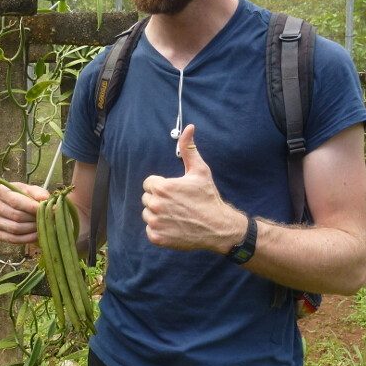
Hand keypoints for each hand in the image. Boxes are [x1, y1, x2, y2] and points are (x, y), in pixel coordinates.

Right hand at [0, 182, 48, 244]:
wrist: (19, 207)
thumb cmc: (26, 197)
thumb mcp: (33, 191)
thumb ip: (39, 193)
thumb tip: (44, 199)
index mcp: (0, 191)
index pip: (16, 201)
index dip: (32, 207)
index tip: (47, 210)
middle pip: (16, 216)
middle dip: (33, 219)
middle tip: (46, 219)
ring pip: (15, 228)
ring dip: (31, 229)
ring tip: (42, 226)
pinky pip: (12, 239)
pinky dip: (27, 239)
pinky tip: (37, 235)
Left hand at [141, 125, 245, 252]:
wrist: (218, 227)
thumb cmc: (208, 198)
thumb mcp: (200, 171)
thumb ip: (189, 149)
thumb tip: (189, 128)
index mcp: (161, 187)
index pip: (149, 184)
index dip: (162, 186)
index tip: (175, 192)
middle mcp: (155, 205)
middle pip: (147, 198)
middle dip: (159, 200)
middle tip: (178, 204)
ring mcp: (155, 222)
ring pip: (148, 214)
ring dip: (158, 214)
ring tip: (177, 215)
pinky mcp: (157, 237)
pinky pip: (150, 230)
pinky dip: (160, 230)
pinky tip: (174, 227)